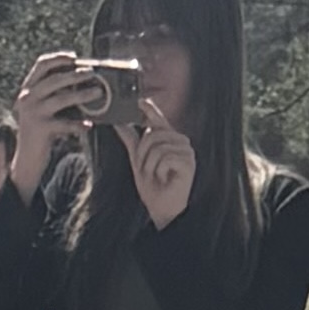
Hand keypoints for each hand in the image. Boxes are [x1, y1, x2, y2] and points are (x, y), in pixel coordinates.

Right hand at [12, 52, 97, 165]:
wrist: (26, 160)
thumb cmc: (41, 131)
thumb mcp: (42, 108)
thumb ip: (54, 93)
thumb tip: (80, 78)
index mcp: (27, 89)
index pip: (41, 65)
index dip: (58, 58)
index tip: (75, 57)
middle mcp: (27, 98)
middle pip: (54, 79)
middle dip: (75, 74)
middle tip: (92, 73)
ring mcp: (33, 113)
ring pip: (62, 99)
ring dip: (82, 94)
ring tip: (99, 92)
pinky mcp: (40, 129)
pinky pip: (64, 123)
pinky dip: (78, 124)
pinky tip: (89, 125)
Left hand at [127, 95, 197, 228]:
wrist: (162, 209)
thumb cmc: (153, 186)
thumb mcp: (137, 160)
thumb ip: (131, 140)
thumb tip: (119, 123)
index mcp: (169, 139)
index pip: (158, 120)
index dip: (150, 109)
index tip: (140, 100)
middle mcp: (180, 141)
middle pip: (153, 134)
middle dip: (143, 155)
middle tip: (147, 170)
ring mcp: (187, 151)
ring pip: (157, 147)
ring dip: (150, 165)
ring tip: (156, 176)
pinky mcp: (189, 163)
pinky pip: (165, 158)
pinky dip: (159, 171)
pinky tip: (165, 178)